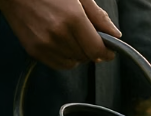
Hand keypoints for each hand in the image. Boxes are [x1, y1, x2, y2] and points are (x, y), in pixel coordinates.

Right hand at [0, 0, 121, 69]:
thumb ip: (98, 16)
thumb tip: (116, 35)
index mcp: (73, 18)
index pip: (98, 50)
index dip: (106, 52)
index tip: (108, 49)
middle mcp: (59, 34)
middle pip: (87, 57)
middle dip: (90, 49)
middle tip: (84, 34)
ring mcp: (46, 44)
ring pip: (74, 63)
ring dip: (77, 53)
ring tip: (68, 35)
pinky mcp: (35, 51)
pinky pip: (60, 65)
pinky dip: (64, 57)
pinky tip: (58, 41)